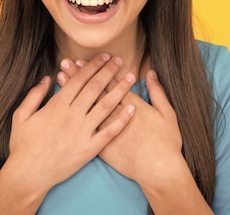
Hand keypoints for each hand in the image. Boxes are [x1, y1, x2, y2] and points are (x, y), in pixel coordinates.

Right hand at [7, 53, 136, 194]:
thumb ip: (34, 95)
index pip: (79, 80)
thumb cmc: (22, 145)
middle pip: (95, 88)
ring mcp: (82, 132)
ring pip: (105, 106)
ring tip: (130, 78)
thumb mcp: (21, 115)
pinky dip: (122, 121)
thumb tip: (48, 78)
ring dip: (119, 90)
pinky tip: (132, 109)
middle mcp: (73, 116)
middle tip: (119, 60)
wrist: (28, 175)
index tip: (104, 57)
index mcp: (57, 105)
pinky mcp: (89, 149)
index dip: (93, 66)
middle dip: (109, 72)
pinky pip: (109, 132)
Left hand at [58, 59, 184, 190]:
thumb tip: (150, 73)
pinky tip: (64, 106)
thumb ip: (157, 92)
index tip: (85, 60)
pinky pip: (84, 127)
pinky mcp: (101, 146)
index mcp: (132, 104)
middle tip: (68, 62)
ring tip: (61, 76)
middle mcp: (115, 115)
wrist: (159, 170)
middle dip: (80, 75)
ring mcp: (106, 131)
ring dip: (73, 91)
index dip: (97, 70)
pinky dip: (74, 114)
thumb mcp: (167, 114)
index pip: (110, 83)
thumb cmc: (166, 143)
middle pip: (94, 90)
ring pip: (86, 106)